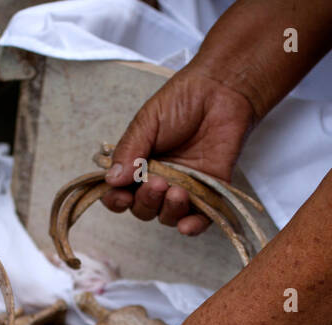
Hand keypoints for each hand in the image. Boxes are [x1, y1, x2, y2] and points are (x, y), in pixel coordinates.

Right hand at [101, 67, 257, 234]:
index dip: (116, 200)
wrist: (221, 92)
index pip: (120, 192)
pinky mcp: (210, 192)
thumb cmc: (182, 101)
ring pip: (168, 216)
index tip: (121, 196)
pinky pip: (200, 220)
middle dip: (146, 202)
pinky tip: (187, 224)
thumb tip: (111, 180)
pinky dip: (192, 226)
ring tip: (177, 191)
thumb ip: (130, 151)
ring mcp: (184, 188)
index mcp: (139, 164)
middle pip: (143, 209)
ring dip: (168, 210)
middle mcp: (159, 180)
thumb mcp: (147, 122)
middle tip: (158, 183)